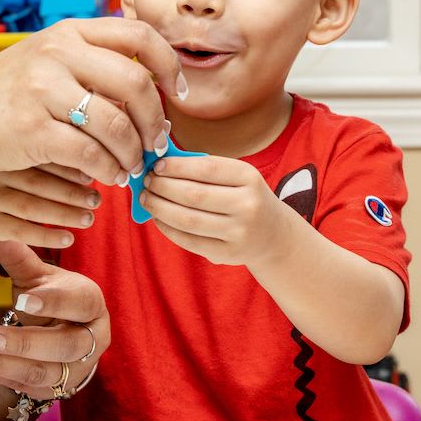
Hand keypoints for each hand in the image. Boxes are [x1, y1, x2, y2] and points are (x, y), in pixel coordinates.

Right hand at [0, 18, 184, 188]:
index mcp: (67, 32)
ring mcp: (42, 89)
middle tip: (157, 143)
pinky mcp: (33, 129)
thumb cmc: (8, 97)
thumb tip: (153, 83)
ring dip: (133, 152)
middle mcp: (56, 53)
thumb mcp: (46, 61)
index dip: (168, 63)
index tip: (177, 93)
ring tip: (133, 166)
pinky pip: (90, 153)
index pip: (138, 34)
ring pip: (116, 123)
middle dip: (155, 120)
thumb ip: (90, 60)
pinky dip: (109, 169)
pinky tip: (111, 176)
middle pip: (136, 83)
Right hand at [0, 164, 100, 248]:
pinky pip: (21, 231)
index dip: (70, 169)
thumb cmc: (20, 180)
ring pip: (31, 207)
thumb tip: (98, 169)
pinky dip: (47, 236)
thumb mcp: (34, 165)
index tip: (93, 179)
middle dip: (71, 193)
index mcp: (10, 152)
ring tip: (89, 219)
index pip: (42, 159)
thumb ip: (59, 162)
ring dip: (64, 214)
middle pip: (37, 183)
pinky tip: (69, 239)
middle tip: (96, 201)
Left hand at [0, 240, 107, 402]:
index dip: (52, 303)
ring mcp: (74, 369)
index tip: (20, 300)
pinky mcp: (55, 389)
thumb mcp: (40, 278)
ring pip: (41, 373)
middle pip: (63, 346)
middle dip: (21, 343)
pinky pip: (23, 387)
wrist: (67, 333)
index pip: (79, 304)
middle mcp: (91, 341)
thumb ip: (20, 259)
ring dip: (0, 364)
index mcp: (91, 305)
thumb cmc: (54, 298)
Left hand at [139, 153, 289, 267]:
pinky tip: (158, 218)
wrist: (273, 234)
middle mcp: (248, 205)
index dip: (177, 167)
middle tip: (147, 182)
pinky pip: (190, 241)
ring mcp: (239, 232)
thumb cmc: (243, 197)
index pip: (206, 168)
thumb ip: (203, 169)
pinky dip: (168, 228)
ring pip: (188, 220)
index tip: (157, 166)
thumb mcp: (236, 178)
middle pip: (194, 195)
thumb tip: (160, 165)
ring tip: (147, 199)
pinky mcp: (228, 254)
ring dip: (160, 208)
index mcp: (249, 177)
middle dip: (163, 187)